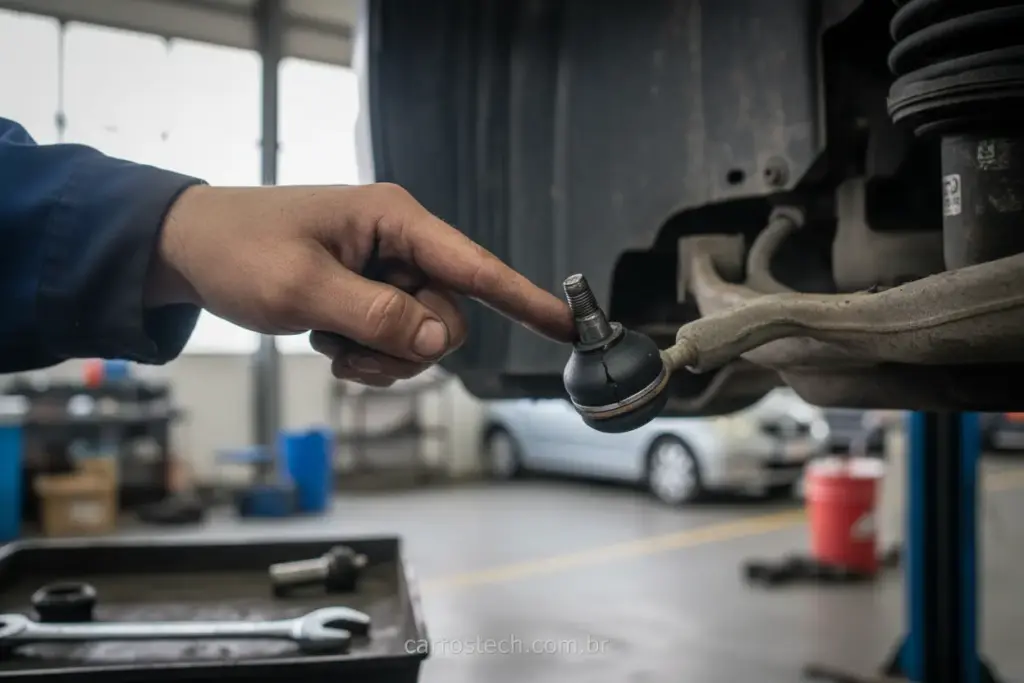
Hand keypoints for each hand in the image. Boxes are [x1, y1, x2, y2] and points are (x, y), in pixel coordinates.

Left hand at [146, 182, 573, 385]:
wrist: (188, 250)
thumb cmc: (239, 251)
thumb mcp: (303, 287)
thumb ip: (378, 316)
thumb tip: (441, 343)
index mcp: (395, 220)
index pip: (475, 265)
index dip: (525, 297)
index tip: (569, 324)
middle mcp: (401, 244)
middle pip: (448, 315)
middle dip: (406, 345)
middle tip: (348, 346)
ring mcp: (387, 271)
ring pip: (422, 337)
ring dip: (381, 356)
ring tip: (329, 341)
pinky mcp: (371, 295)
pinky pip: (396, 342)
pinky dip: (367, 356)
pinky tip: (328, 340)